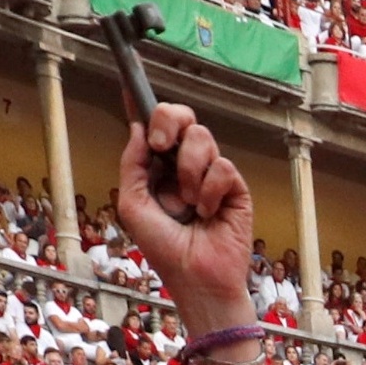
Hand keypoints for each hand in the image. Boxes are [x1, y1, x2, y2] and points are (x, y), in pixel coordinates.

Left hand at [116, 104, 255, 321]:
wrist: (197, 279)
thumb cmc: (165, 251)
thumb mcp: (133, 205)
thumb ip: (132, 164)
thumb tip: (137, 128)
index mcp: (160, 168)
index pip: (154, 128)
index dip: (144, 105)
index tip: (130, 85)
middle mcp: (186, 166)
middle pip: (182, 117)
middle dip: (168, 120)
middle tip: (159, 145)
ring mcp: (211, 176)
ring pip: (202, 138)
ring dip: (189, 169)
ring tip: (187, 202)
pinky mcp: (235, 190)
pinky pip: (223, 167)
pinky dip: (210, 190)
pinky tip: (207, 212)